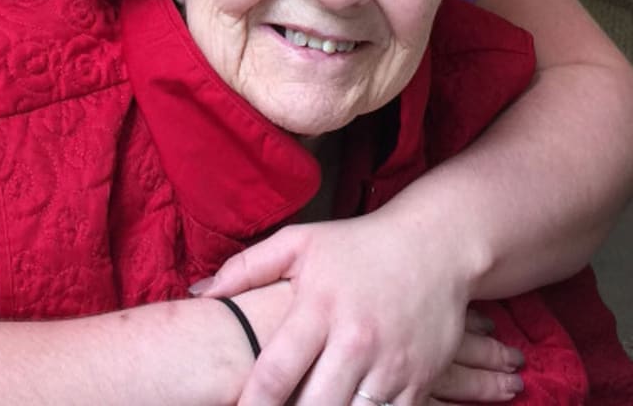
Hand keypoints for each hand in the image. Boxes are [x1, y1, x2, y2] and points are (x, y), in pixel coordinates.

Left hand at [196, 214, 510, 405]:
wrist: (434, 246)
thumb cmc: (356, 245)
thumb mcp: (298, 243)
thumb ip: (245, 268)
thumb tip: (199, 293)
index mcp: (318, 307)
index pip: (277, 371)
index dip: (251, 405)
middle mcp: (354, 341)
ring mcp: (389, 366)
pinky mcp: (418, 382)